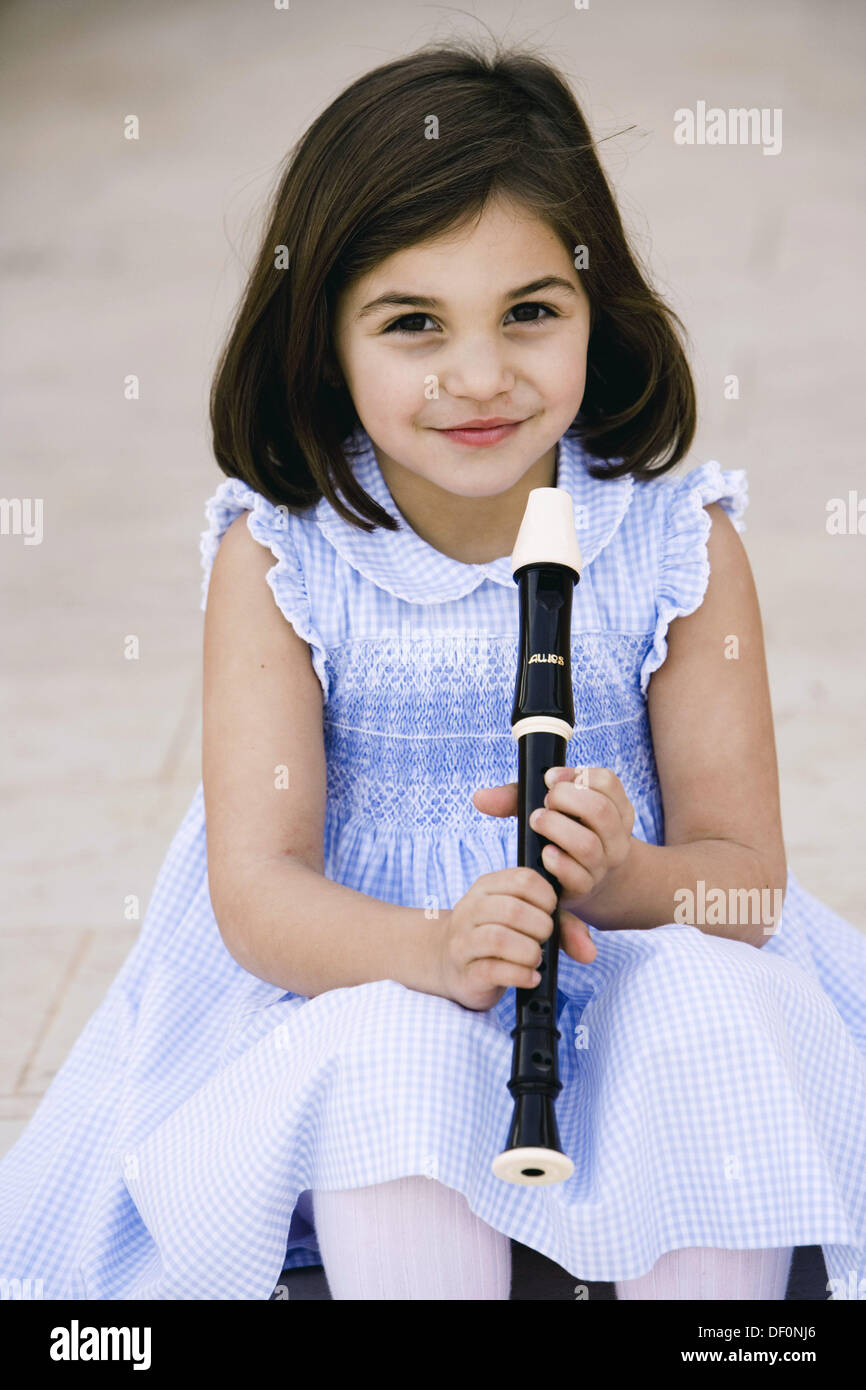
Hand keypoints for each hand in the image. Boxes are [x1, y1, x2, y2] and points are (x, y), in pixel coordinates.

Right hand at [432, 867, 593, 1012]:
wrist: (446, 962)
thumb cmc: (496, 937)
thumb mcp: (525, 920)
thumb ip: (562, 926)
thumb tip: (589, 951)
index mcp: (487, 887)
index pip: (523, 879)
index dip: (546, 898)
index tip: (550, 913)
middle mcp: (471, 909)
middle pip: (512, 910)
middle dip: (540, 928)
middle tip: (544, 940)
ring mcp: (463, 941)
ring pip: (499, 939)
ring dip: (529, 952)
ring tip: (535, 959)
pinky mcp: (465, 972)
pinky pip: (493, 970)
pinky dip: (520, 975)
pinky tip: (530, 976)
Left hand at [472, 766, 634, 924]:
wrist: (583, 879)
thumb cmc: (563, 833)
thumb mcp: (549, 809)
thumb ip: (517, 798)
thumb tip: (480, 797)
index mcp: (615, 807)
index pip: (607, 782)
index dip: (577, 775)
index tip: (549, 778)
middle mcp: (615, 836)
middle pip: (600, 810)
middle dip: (566, 800)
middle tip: (544, 803)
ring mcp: (603, 864)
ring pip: (588, 844)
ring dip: (556, 829)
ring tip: (537, 821)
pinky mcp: (585, 887)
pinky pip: (576, 876)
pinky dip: (557, 862)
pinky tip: (544, 853)